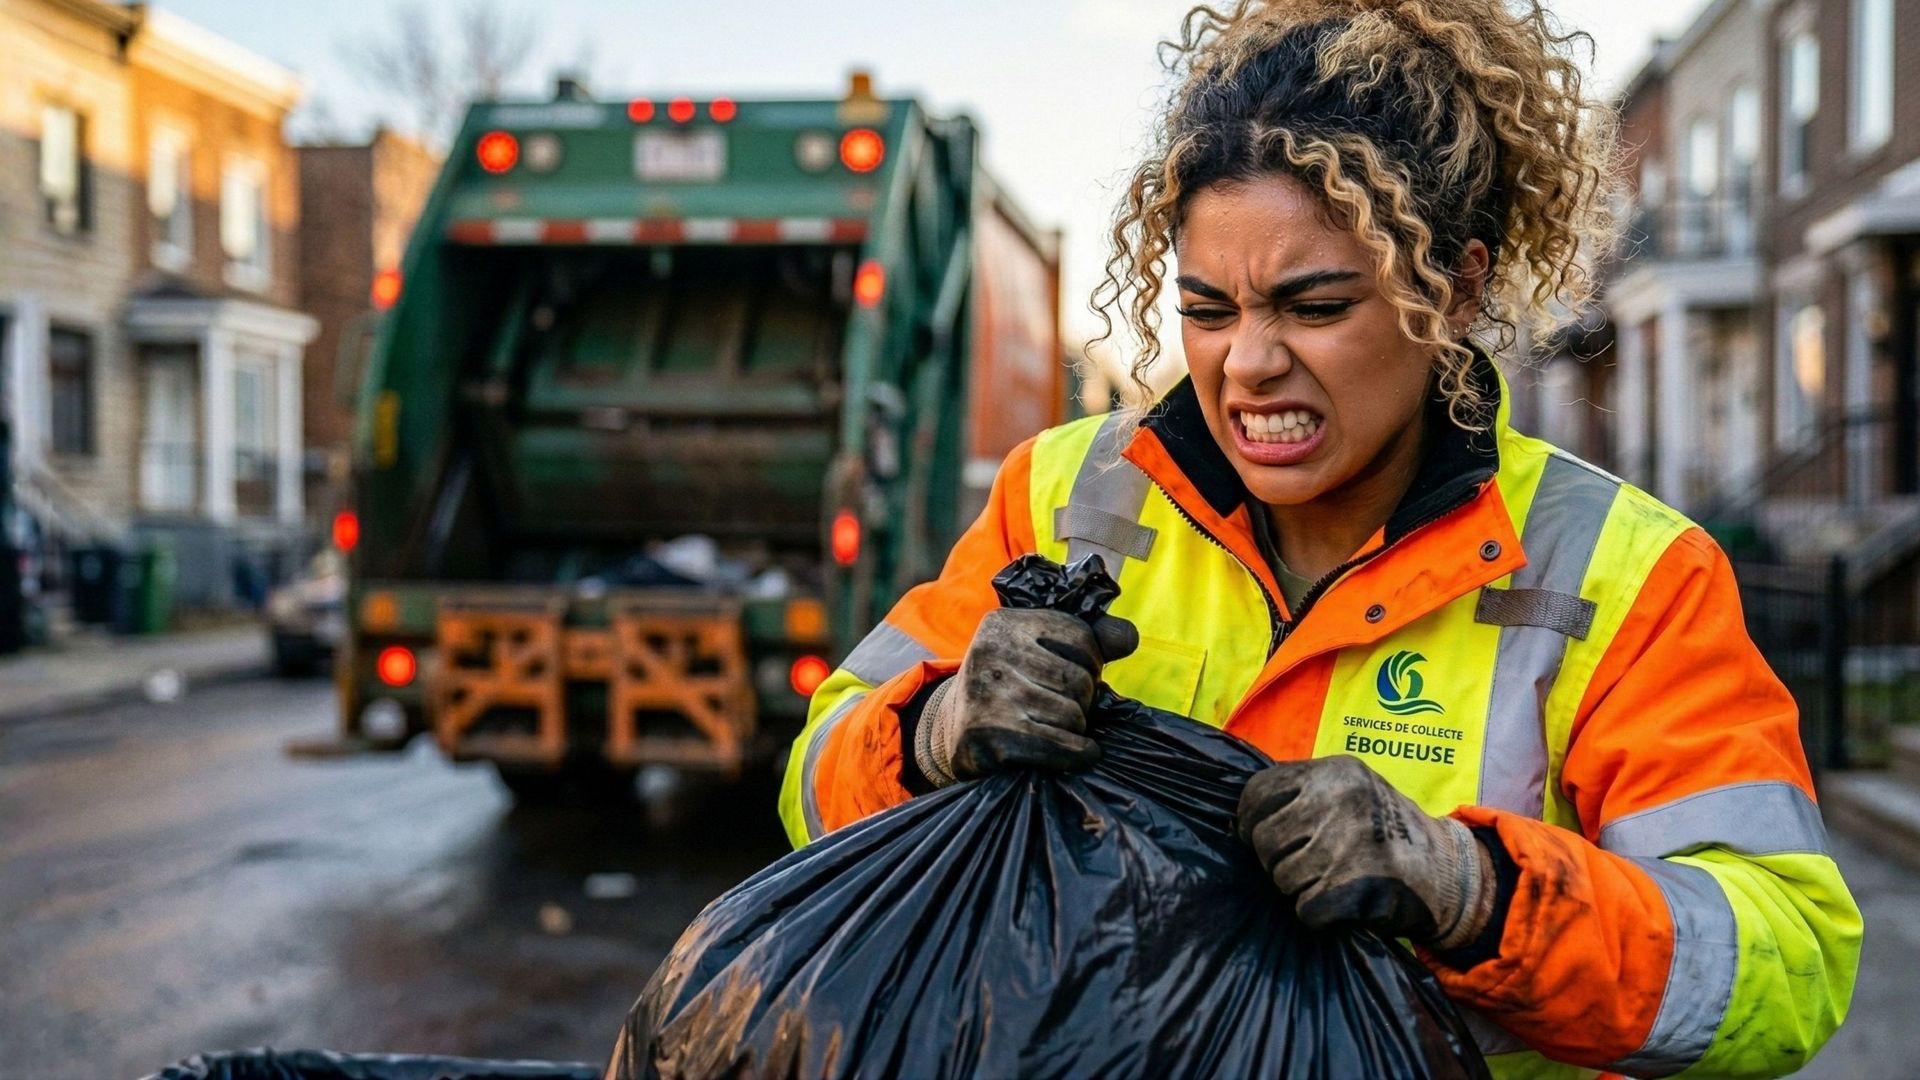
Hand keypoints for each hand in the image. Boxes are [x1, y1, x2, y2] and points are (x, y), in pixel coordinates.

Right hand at [913, 607, 1136, 784]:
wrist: (952, 731)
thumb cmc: (1010, 687)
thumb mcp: (1040, 650)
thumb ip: (1091, 638)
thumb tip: (1128, 637)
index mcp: (1005, 622)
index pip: (1081, 637)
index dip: (1090, 664)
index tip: (1072, 679)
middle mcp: (990, 651)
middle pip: (1079, 680)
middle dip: (1083, 702)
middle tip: (1063, 711)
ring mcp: (986, 694)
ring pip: (1072, 715)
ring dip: (1076, 730)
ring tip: (1056, 730)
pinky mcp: (986, 736)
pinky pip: (1059, 746)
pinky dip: (1078, 754)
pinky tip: (1077, 754)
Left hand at [1236, 756, 1493, 947]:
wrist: (1448, 873)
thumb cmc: (1385, 832)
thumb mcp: (1350, 790)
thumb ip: (1301, 794)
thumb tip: (1238, 823)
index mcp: (1334, 772)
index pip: (1256, 794)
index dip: (1250, 821)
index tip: (1262, 836)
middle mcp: (1340, 802)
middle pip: (1264, 840)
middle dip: (1276, 859)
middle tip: (1306, 864)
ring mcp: (1350, 844)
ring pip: (1282, 877)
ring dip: (1298, 889)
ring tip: (1330, 880)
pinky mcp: (1358, 888)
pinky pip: (1306, 910)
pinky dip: (1318, 914)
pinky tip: (1342, 902)